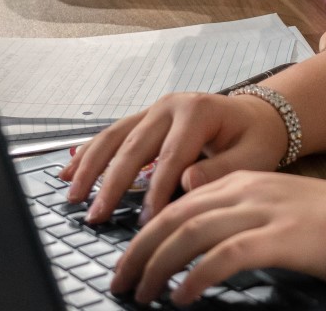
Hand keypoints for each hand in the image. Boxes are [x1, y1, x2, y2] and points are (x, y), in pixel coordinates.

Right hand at [60, 92, 286, 225]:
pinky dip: (89, 153)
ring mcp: (156, 109)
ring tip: (73, 196)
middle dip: (113, 182)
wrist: (257, 117)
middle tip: (96, 216)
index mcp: (200, 111)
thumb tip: (187, 182)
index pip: (172, 156)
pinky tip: (68, 171)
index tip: (147, 221)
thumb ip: (221, 169)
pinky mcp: (146, 118)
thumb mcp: (252, 156)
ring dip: (91, 166)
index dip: (157, 191)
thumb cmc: (255, 138)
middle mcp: (173, 105)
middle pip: (136, 145)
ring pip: (116, 136)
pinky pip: (113, 134)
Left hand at [111, 173, 325, 305]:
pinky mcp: (281, 237)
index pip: (182, 201)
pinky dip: (195, 277)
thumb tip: (205, 252)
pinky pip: (224, 256)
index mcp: (251, 179)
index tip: (128, 262)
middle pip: (177, 215)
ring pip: (191, 232)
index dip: (147, 232)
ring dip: (157, 266)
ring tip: (141, 294)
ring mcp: (267, 210)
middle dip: (139, 250)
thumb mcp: (286, 211)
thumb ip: (247, 221)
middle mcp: (252, 188)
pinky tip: (182, 298)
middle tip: (120, 282)